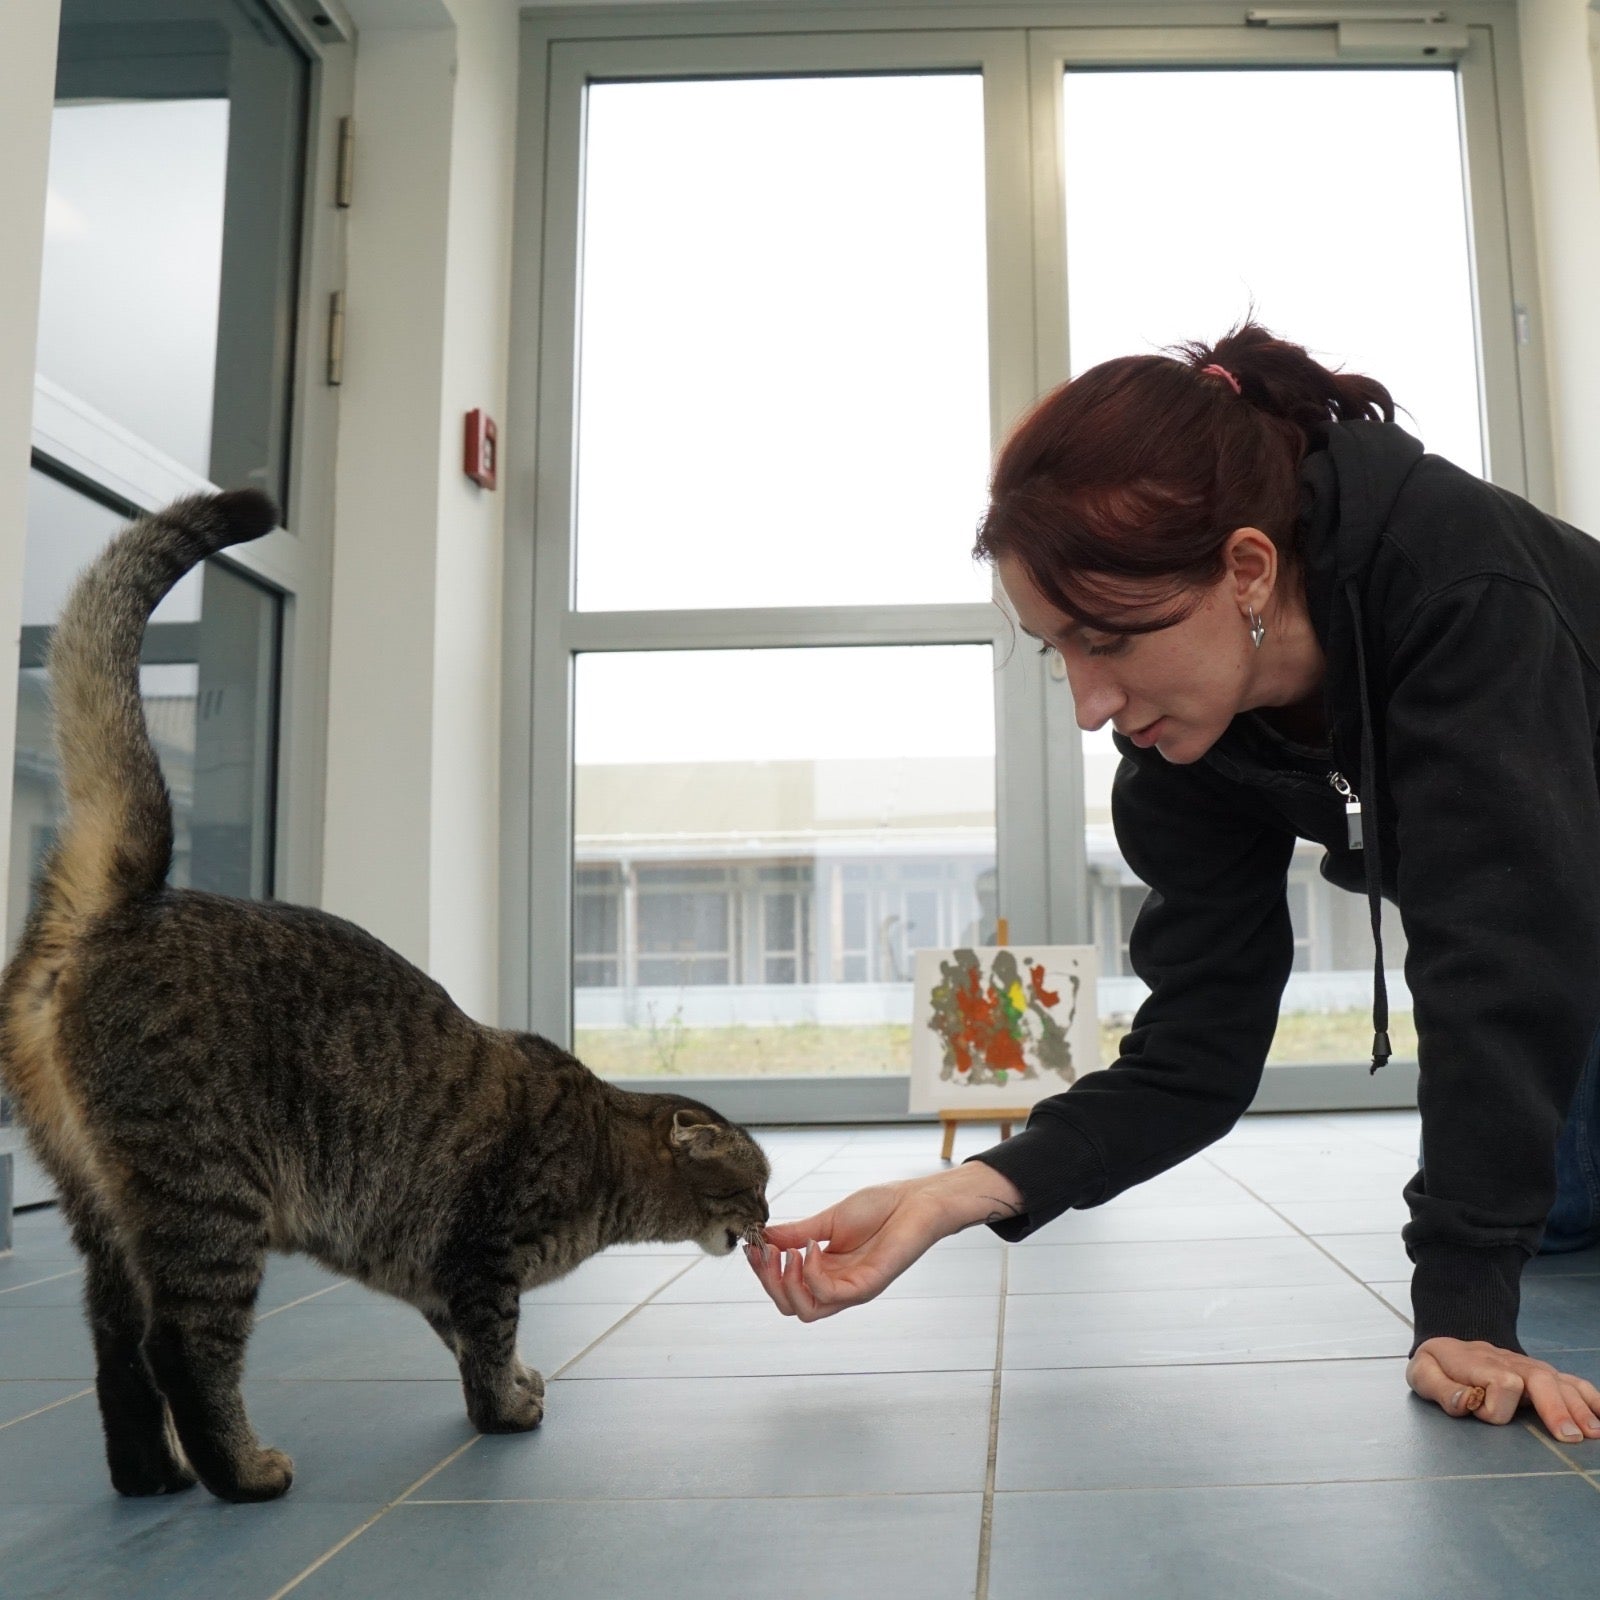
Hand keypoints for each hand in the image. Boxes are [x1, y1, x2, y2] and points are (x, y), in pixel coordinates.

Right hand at [745, 1162, 1024, 1321]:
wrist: (916, 1201)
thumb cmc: (880, 1208)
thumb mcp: (828, 1220)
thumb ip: (797, 1233)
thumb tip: (764, 1236)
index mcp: (826, 1271)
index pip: (786, 1288)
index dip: (763, 1272)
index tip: (751, 1245)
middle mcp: (837, 1286)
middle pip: (791, 1306)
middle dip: (769, 1281)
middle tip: (765, 1251)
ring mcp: (852, 1289)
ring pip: (806, 1311)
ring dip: (787, 1283)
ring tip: (789, 1252)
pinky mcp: (868, 1286)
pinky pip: (830, 1295)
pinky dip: (812, 1274)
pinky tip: (813, 1247)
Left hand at [1406, 1336, 1599, 1442]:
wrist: (1452, 1346)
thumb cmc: (1439, 1367)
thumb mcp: (1423, 1375)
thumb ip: (1441, 1390)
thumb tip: (1467, 1402)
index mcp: (1480, 1362)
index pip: (1501, 1381)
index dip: (1495, 1404)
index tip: (1481, 1413)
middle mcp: (1512, 1363)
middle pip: (1541, 1380)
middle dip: (1556, 1407)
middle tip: (1569, 1437)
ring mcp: (1531, 1368)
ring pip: (1561, 1382)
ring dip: (1579, 1407)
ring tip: (1592, 1433)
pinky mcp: (1545, 1375)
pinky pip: (1573, 1383)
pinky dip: (1592, 1398)